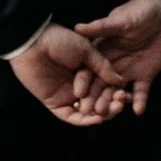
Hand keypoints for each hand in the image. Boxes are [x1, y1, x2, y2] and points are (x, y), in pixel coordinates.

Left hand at [8, 23, 127, 125]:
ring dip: (101, 114)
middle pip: (98, 101)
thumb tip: (120, 81)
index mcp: (86, 71)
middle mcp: (77, 86)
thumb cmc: (58, 40)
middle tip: (120, 103)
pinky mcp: (54, 104)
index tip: (127, 94)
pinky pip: (71, 117)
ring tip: (113, 110)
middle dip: (111, 104)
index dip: (116, 92)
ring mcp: (66, 95)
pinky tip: (97, 118)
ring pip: (87, 112)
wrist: (33, 42)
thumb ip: (102, 66)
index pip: (104, 87)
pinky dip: (84, 120)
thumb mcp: (86, 49)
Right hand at [73, 0, 160, 115]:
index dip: (83, 80)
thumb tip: (78, 27)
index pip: (89, 68)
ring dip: (112, 102)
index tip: (78, 93)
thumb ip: (101, 27)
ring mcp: (129, 71)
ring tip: (109, 113)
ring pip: (117, 90)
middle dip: (94, 97)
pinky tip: (137, 110)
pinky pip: (141, 91)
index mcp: (102, 50)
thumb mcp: (120, 19)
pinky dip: (139, 101)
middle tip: (89, 112)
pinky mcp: (146, 75)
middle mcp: (112, 64)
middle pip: (100, 84)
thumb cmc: (139, 12)